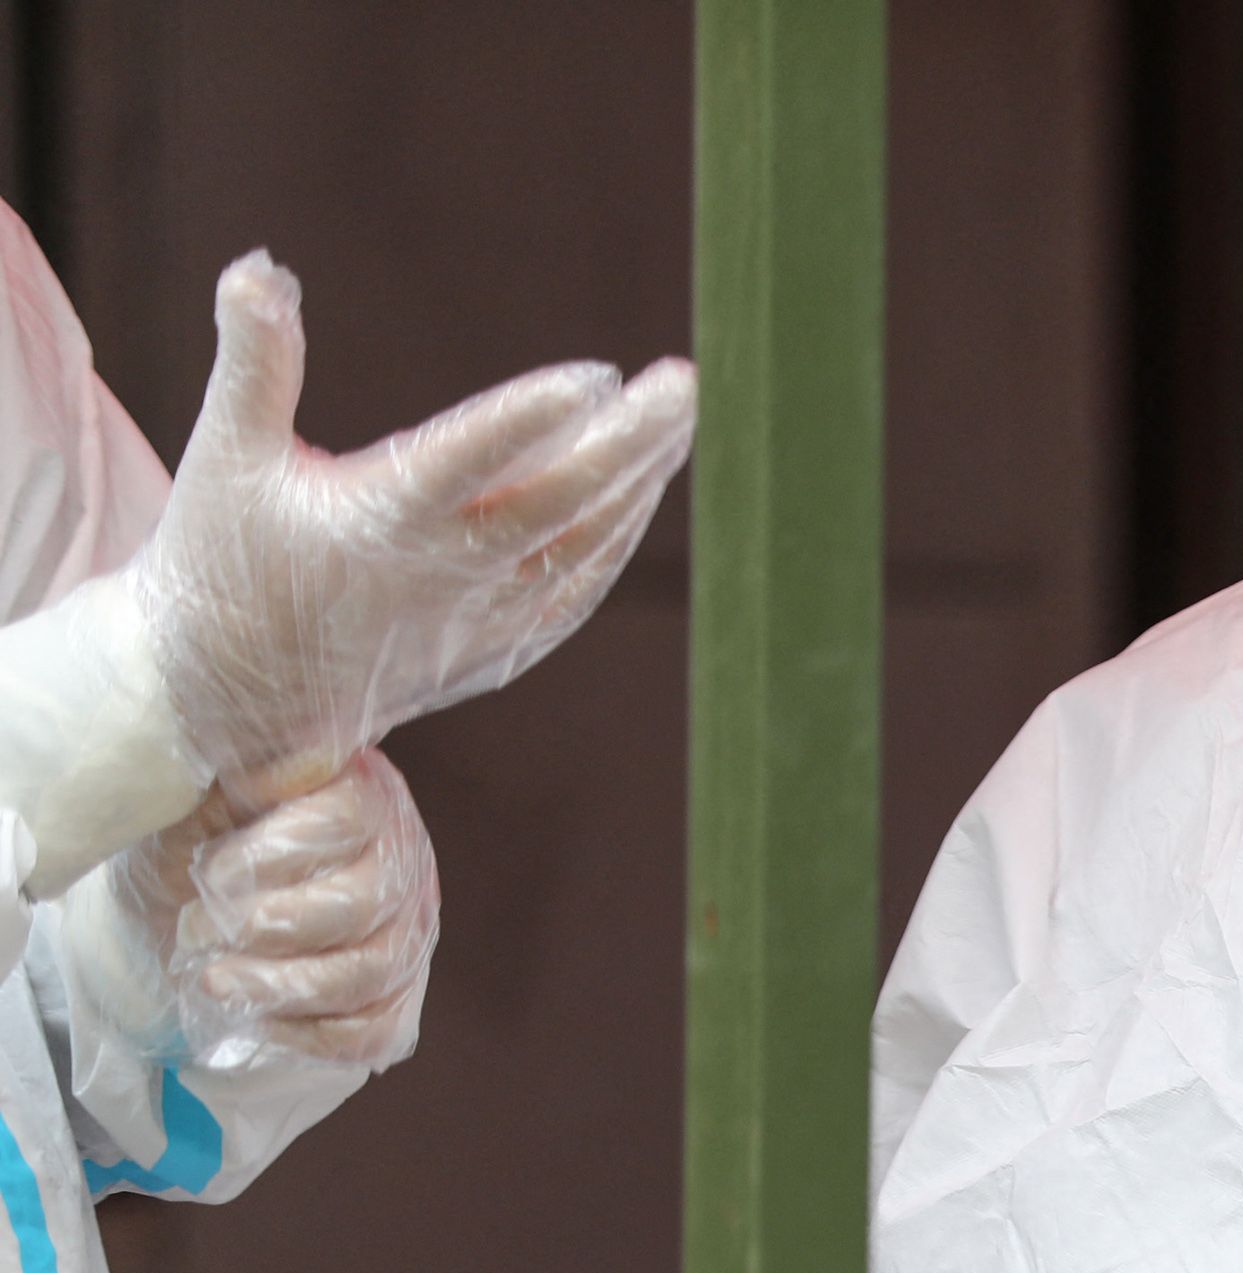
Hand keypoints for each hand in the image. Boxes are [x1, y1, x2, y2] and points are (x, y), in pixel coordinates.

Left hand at [105, 749, 437, 1068]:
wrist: (177, 905)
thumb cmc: (192, 842)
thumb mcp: (199, 794)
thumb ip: (240, 769)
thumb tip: (279, 768)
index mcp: (360, 794)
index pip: (348, 820)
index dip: (275, 854)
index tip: (212, 873)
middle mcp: (401, 862)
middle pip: (364, 903)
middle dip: (270, 927)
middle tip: (197, 928)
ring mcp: (405, 935)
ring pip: (370, 973)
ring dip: (282, 986)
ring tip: (213, 981)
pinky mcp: (393, 999)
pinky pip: (374, 1031)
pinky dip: (313, 1035)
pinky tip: (260, 1020)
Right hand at [128, 253, 694, 798]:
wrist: (240, 700)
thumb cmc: (228, 558)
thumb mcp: (226, 455)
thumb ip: (254, 361)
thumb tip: (261, 267)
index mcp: (375, 523)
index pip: (464, 461)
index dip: (529, 418)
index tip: (595, 375)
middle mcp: (442, 577)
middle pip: (557, 502)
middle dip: (628, 442)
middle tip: (682, 380)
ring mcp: (481, 621)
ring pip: (583, 546)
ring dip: (639, 481)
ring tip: (676, 411)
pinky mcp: (499, 650)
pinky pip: (578, 590)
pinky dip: (615, 537)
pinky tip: (646, 484)